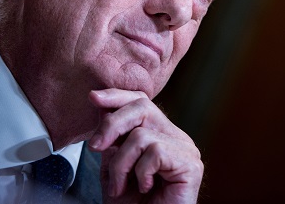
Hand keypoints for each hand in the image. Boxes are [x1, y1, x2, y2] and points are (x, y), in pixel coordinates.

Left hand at [88, 89, 203, 202]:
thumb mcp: (115, 168)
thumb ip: (113, 141)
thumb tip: (101, 109)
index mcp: (161, 135)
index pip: (142, 102)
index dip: (118, 96)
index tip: (93, 98)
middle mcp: (176, 137)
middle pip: (142, 107)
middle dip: (112, 124)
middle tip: (96, 147)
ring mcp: (186, 149)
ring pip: (142, 134)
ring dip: (121, 164)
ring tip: (122, 186)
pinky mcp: (191, 164)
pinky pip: (155, 152)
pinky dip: (140, 172)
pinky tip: (145, 187)